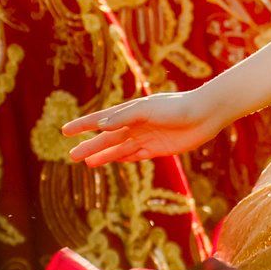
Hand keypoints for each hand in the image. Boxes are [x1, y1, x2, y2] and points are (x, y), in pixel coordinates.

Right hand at [62, 87, 227, 165]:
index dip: (83, 125)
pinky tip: (113, 162)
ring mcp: (147, 137)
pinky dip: (124, 159)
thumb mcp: (148, 110)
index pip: (101, 119)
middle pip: (108, 138)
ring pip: (119, 148)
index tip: (64, 131)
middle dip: (89, 146)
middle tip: (71, 156)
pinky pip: (136, 155)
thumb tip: (101, 125)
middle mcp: (137, 124)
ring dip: (103, 155)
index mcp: (131, 111)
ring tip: (86, 162)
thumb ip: (125, 117)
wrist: (206, 114)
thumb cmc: (177, 107)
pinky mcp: (159, 148)